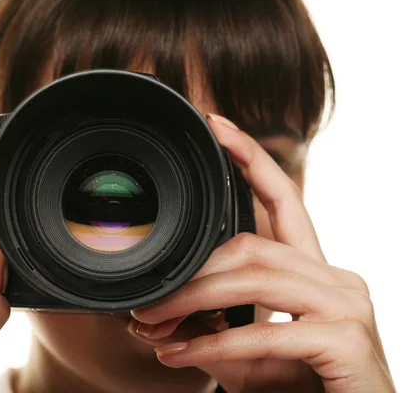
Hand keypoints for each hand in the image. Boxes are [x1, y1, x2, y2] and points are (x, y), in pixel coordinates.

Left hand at [130, 114, 395, 392]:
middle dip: (191, 272)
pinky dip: (214, 345)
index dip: (252, 159)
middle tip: (145, 301)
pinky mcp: (346, 340)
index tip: (218, 126)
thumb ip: (215, 323)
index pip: (285, 201)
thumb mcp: (252, 349)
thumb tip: (156, 315)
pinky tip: (179, 356)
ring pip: (253, 277)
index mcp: (315, 271)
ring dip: (192, 301)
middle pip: (250, 246)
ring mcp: (346, 305)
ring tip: (151, 324)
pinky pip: (266, 330)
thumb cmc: (302, 386)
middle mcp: (336, 277)